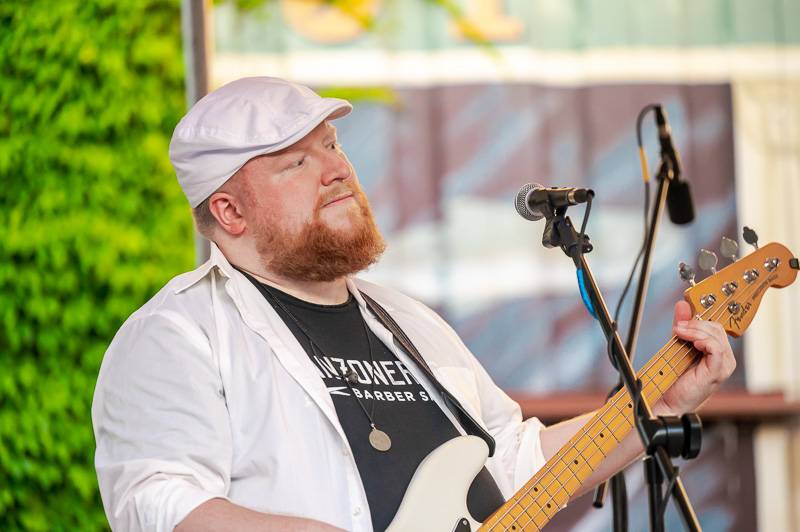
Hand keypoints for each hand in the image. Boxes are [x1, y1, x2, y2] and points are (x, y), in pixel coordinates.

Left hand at [655, 300, 735, 414]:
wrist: (666, 398)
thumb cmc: (674, 376)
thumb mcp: (678, 344)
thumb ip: (683, 325)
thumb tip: (682, 305)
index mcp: (717, 351)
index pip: (715, 326)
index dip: (700, 317)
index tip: (683, 314)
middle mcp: (724, 358)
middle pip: (716, 328)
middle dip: (695, 323)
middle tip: (678, 326)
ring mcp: (723, 366)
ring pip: (716, 336)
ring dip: (695, 330)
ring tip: (679, 332)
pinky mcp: (717, 372)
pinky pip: (716, 348)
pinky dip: (702, 340)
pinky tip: (691, 342)